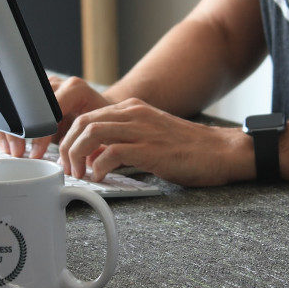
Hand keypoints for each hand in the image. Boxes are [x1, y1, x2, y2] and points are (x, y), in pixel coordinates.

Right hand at [0, 76, 111, 158]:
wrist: (102, 112)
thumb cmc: (103, 123)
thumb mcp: (99, 130)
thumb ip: (87, 141)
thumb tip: (75, 162)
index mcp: (75, 89)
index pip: (49, 109)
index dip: (40, 133)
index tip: (36, 153)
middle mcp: (58, 85)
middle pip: (29, 105)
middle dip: (20, 132)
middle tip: (19, 152)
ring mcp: (44, 89)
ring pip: (17, 106)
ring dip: (11, 130)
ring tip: (14, 151)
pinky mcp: (34, 97)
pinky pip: (14, 110)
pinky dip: (9, 128)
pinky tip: (9, 144)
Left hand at [58, 97, 253, 186]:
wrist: (221, 151)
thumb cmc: (188, 150)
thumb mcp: (149, 137)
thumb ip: (121, 142)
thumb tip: (93, 157)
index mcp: (132, 109)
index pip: (86, 115)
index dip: (70, 138)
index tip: (67, 158)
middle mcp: (134, 113)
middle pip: (82, 121)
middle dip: (67, 147)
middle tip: (69, 169)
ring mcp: (142, 129)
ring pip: (91, 132)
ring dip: (77, 156)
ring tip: (80, 174)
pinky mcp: (150, 149)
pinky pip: (111, 153)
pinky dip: (99, 167)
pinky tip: (101, 178)